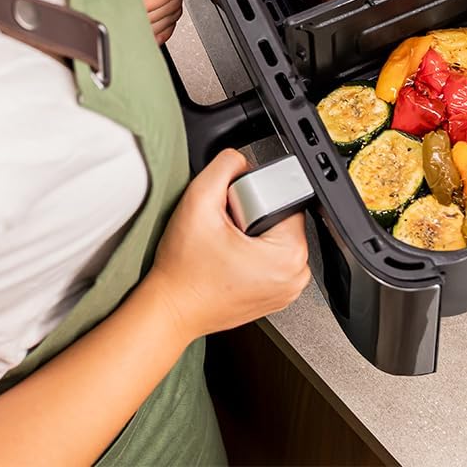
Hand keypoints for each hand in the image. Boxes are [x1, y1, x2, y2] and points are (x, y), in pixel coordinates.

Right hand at [149, 150, 309, 340]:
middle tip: (224, 232)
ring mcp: (287, 288)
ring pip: (274, 234)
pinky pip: (270, 255)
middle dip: (251, 214)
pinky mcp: (275, 293)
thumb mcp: (199, 201)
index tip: (231, 218)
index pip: (283, 198)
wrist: (170, 308)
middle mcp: (296, 275)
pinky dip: (251, 250)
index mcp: (289, 254)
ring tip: (224, 246)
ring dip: (250, 232)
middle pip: (279, 216)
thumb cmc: (183, 271)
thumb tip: (241, 158)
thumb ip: (224, 166)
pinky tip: (228, 257)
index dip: (251, 198)